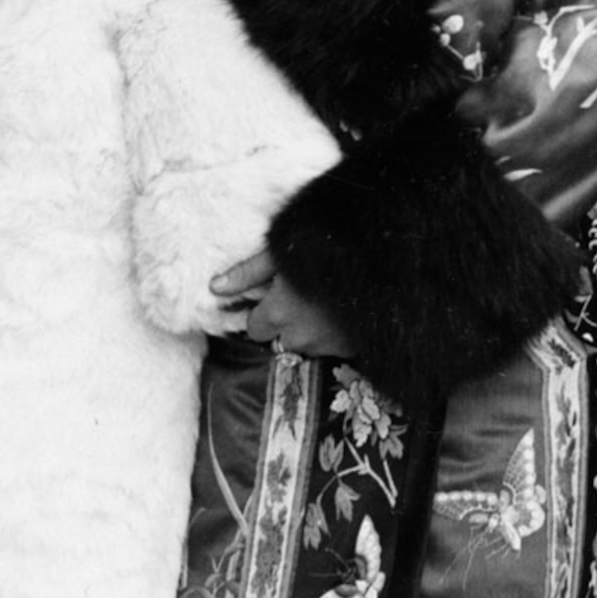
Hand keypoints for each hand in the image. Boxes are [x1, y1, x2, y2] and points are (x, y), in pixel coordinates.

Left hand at [210, 248, 350, 355]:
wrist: (381, 260)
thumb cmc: (326, 248)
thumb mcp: (280, 252)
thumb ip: (247, 273)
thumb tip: (214, 288)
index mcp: (278, 313)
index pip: (256, 328)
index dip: (265, 312)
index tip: (279, 297)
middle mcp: (299, 335)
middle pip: (282, 340)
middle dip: (288, 325)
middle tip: (304, 298)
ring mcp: (328, 345)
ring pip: (308, 345)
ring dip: (312, 332)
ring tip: (327, 304)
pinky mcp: (352, 349)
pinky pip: (333, 348)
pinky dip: (336, 335)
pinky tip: (344, 313)